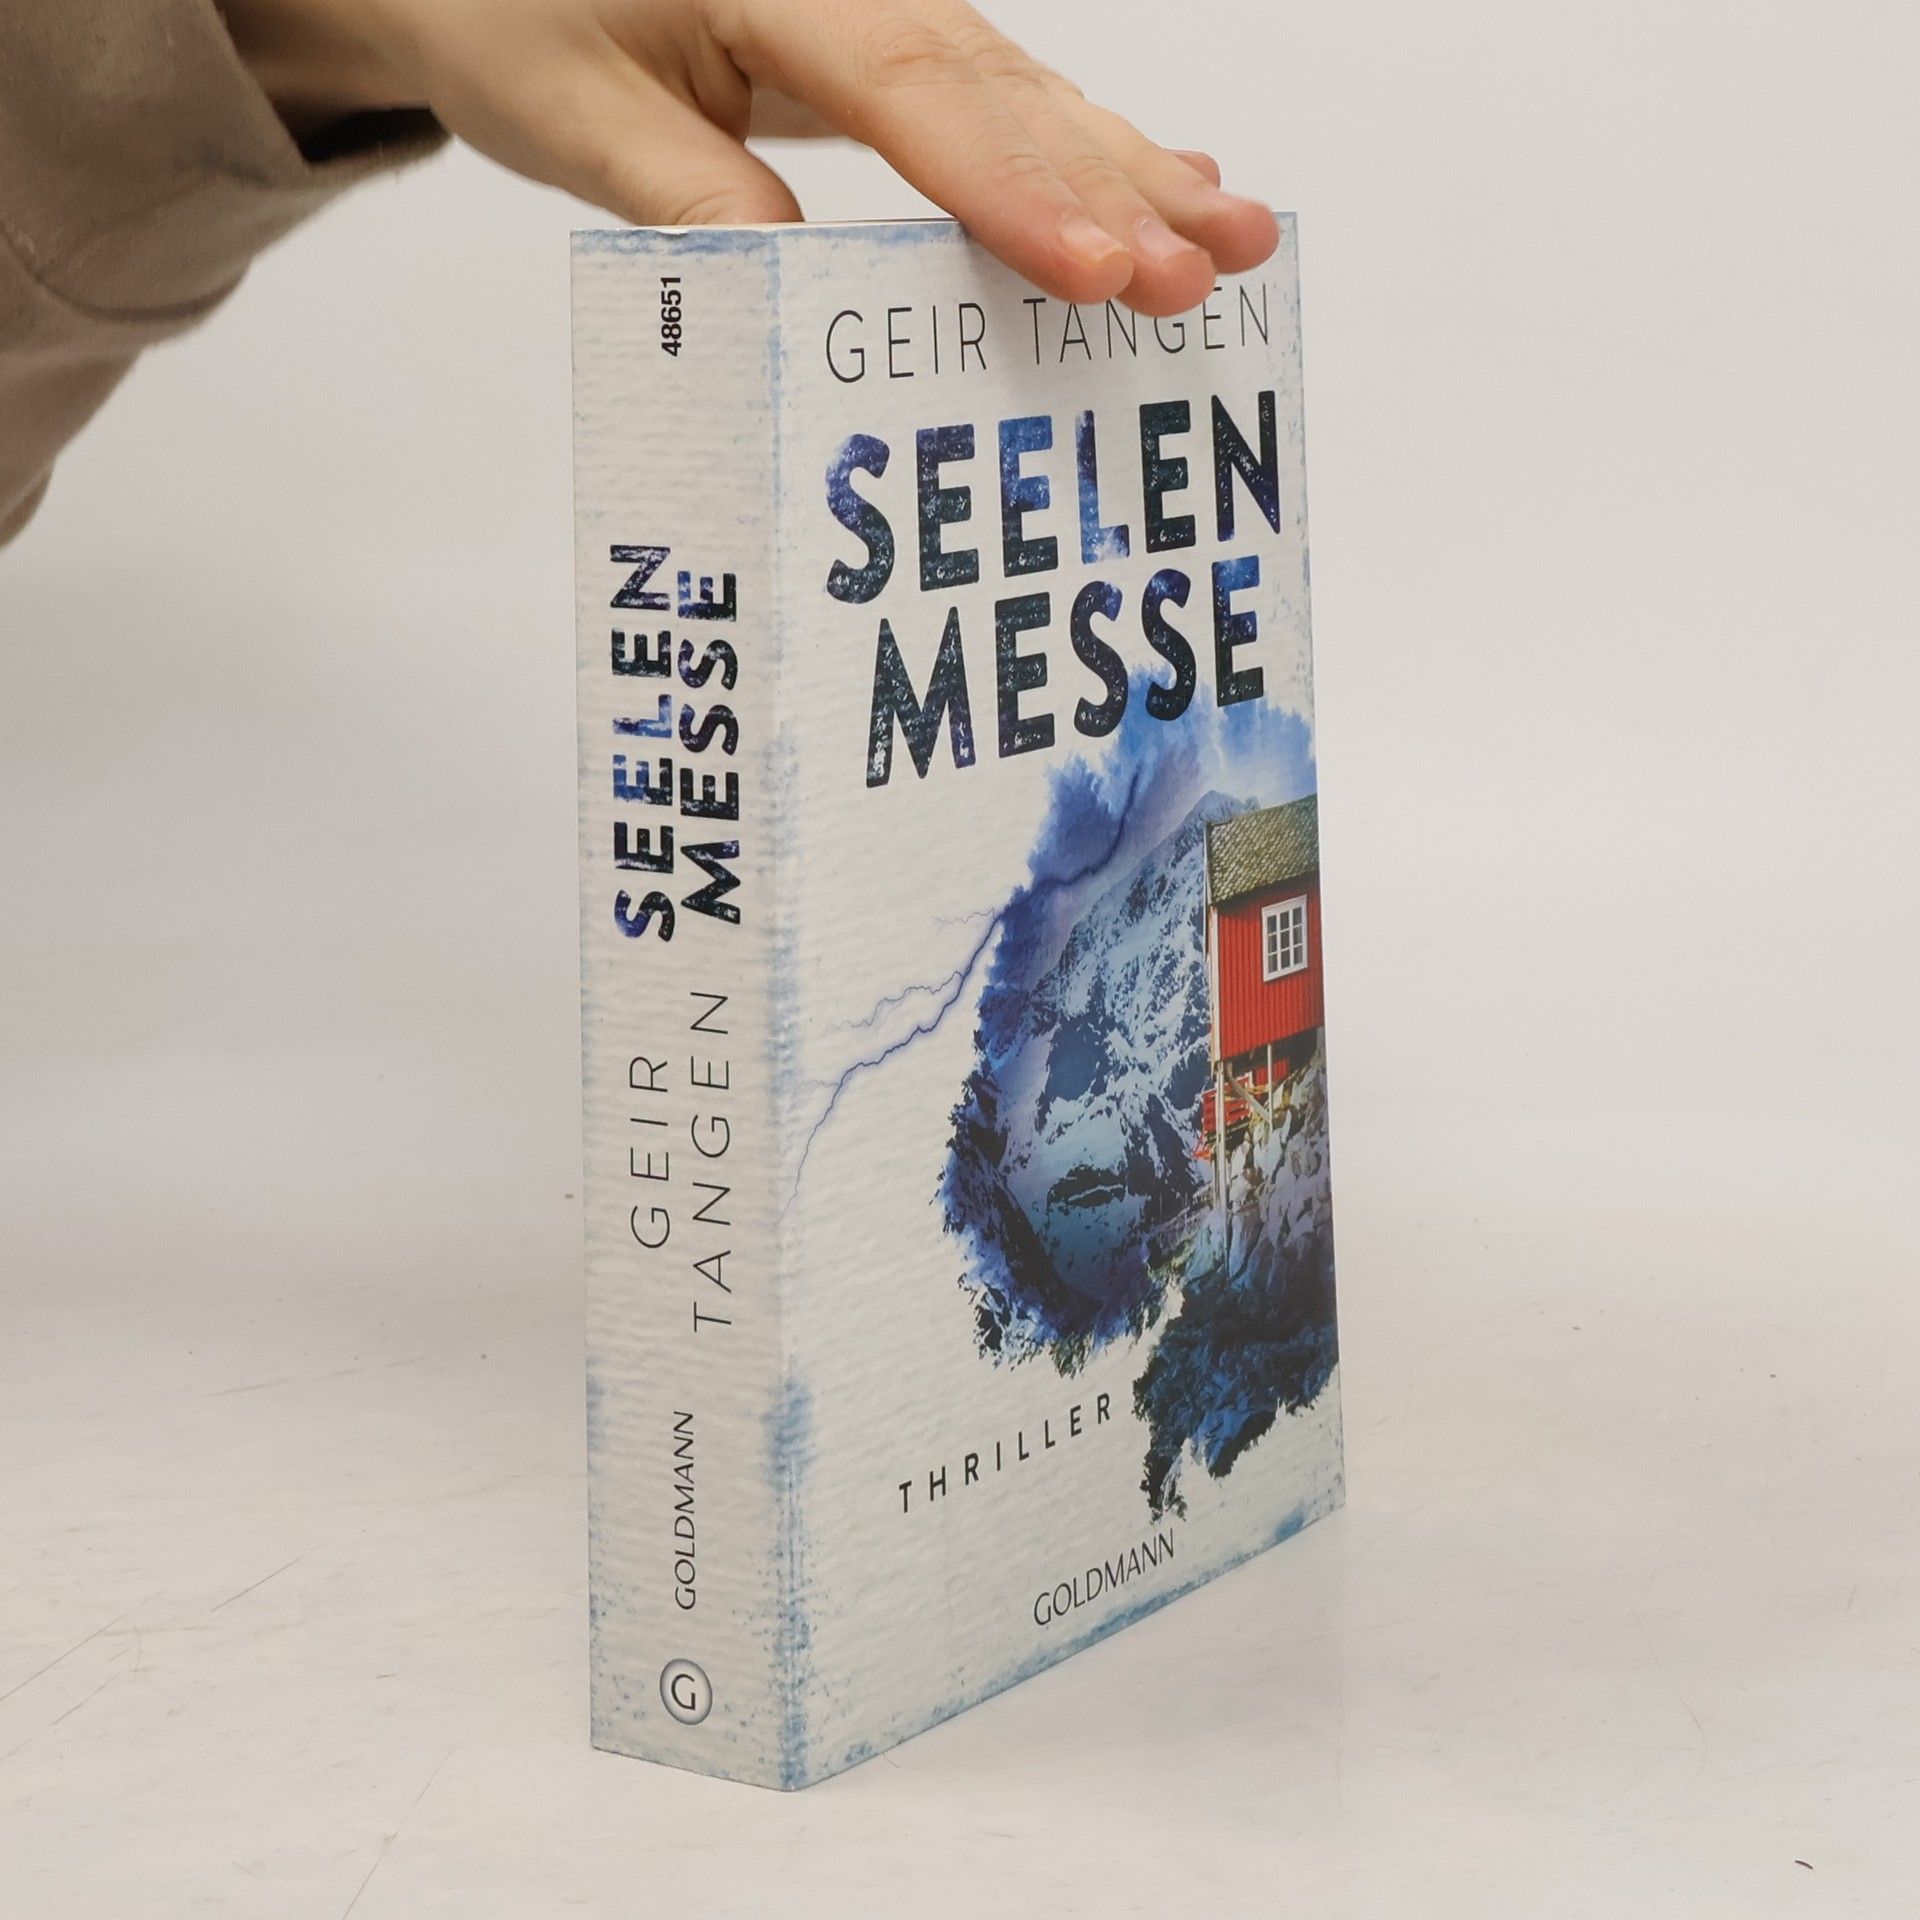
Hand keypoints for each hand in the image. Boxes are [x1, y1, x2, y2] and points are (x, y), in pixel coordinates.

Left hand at [217, 0, 1278, 313]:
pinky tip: (1169, 177)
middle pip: (1000, 91)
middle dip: (1110, 191)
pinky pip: (1004, 102)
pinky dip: (1087, 150)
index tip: (1092, 271)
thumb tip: (802, 295)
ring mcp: (884, 13)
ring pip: (1026, 92)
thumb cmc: (515, 10)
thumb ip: (684, 193)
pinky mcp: (891, 54)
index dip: (1010, 187)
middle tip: (1204, 273)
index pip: (912, 91)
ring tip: (1233, 239)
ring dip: (1131, 172)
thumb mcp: (568, 109)